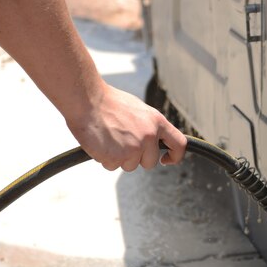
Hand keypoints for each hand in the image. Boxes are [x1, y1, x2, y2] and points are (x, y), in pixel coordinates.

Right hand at [65, 82, 186, 170]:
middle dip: (137, 158)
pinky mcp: (116, 157)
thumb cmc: (109, 102)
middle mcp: (149, 136)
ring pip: (130, 166)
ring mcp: (133, 148)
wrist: (87, 100)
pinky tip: (100, 142)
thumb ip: (149, 126)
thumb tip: (154, 140)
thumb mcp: (139, 110)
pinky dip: (105, 158)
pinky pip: (112, 166)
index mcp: (157, 122)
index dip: (175, 156)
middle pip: (150, 162)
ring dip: (119, 158)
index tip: (167, 160)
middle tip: (122, 144)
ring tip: (109, 139)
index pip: (179, 144)